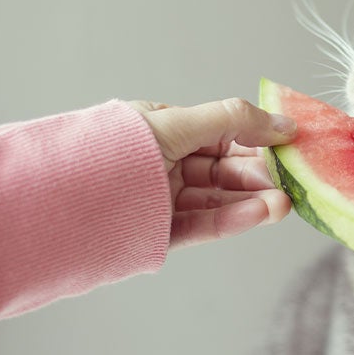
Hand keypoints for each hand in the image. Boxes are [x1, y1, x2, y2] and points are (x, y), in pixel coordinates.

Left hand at [129, 98, 295, 249]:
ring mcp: (163, 200)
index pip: (223, 133)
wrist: (62, 202)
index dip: (258, 138)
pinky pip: (204, 225)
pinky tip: (259, 214)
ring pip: (219, 201)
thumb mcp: (177, 124)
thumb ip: (234, 121)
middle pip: (225, 170)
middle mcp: (165, 164)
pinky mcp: (162, 233)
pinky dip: (233, 220)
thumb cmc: (114, 151)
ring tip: (283, 205)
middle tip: (291, 181)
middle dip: (259, 175)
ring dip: (254, 202)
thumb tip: (284, 123)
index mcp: (165, 130)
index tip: (290, 145)